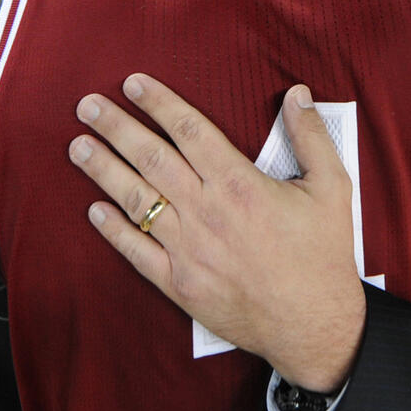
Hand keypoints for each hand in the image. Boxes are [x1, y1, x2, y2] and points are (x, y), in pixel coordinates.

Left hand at [69, 76, 366, 391]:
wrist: (314, 325)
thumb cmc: (324, 254)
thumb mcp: (332, 186)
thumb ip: (311, 136)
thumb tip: (298, 92)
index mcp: (240, 184)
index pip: (190, 130)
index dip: (159, 103)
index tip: (133, 84)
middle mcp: (207, 211)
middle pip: (152, 158)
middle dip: (116, 128)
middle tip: (87, 106)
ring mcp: (189, 250)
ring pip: (137, 200)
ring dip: (103, 170)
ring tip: (77, 146)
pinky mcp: (180, 284)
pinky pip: (137, 252)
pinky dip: (114, 230)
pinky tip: (94, 210)